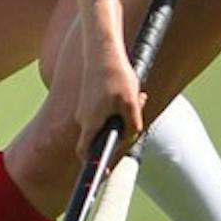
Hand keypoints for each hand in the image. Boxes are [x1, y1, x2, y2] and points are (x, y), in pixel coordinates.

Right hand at [76, 40, 144, 157]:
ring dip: (122, 116)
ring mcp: (85, 107)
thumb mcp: (131, 104)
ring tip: (137, 99)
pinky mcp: (90, 96)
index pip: (85, 152)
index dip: (95, 164)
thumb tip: (131, 137)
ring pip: (106, 120)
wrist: (103, 49)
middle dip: (120, 133)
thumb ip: (132, 126)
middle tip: (134, 121)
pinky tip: (133, 92)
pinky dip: (119, 105)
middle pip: (101, 136)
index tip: (105, 172)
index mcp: (90, 123)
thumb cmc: (116, 77)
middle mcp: (83, 117)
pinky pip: (105, 109)